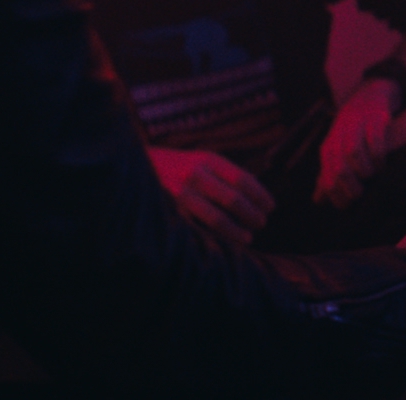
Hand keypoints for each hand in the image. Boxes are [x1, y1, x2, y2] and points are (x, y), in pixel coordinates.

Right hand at [148, 146, 276, 245]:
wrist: (134, 168)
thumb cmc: (177, 166)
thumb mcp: (202, 161)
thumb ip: (225, 174)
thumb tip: (256, 193)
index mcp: (208, 160)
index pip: (243, 180)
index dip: (260, 195)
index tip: (271, 207)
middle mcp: (195, 175)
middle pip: (233, 199)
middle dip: (252, 214)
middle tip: (262, 223)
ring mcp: (180, 193)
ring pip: (216, 217)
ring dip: (236, 230)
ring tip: (248, 238)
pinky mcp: (169, 210)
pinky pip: (197, 227)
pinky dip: (213, 237)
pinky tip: (223, 244)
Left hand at [315, 78, 397, 208]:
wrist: (370, 94)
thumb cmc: (353, 130)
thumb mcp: (338, 150)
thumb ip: (330, 174)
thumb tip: (318, 201)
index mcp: (329, 147)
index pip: (328, 176)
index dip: (337, 195)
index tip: (349, 205)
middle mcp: (339, 136)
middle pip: (338, 166)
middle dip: (350, 185)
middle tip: (362, 194)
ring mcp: (357, 125)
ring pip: (353, 152)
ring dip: (363, 169)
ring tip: (373, 177)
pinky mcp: (375, 117)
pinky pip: (375, 138)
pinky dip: (379, 154)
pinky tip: (384, 162)